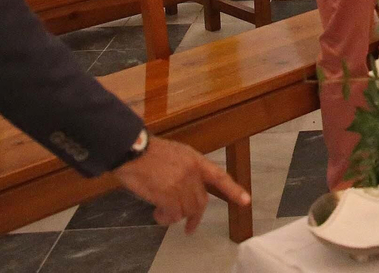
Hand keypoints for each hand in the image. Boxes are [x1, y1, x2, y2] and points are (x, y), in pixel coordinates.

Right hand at [113, 136, 250, 232]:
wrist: (133, 150)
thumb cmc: (149, 152)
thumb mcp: (176, 154)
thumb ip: (187, 170)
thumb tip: (188, 188)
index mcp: (196, 160)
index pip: (220, 177)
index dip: (233, 190)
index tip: (246, 201)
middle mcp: (192, 173)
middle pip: (201, 202)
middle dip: (195, 216)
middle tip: (189, 227)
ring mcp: (181, 184)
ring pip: (186, 210)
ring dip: (175, 216)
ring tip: (162, 213)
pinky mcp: (168, 195)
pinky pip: (173, 215)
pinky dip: (165, 219)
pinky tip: (157, 214)